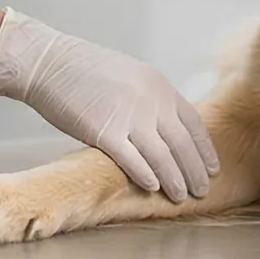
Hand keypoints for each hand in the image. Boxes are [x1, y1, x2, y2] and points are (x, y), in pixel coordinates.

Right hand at [0, 9, 217, 200]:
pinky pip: (133, 161)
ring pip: (163, 157)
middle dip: (195, 171)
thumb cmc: (83, 70)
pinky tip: (153, 187)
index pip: (193, 123)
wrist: (48, 62)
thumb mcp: (129, 75)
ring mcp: (128, 116)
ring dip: (175, 180)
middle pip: (183, 145)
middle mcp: (150, 100)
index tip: (211, 168)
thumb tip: (165, 128)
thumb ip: (150, 98)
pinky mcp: (104, 132)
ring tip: (180, 196)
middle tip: (202, 191)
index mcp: (158, 85)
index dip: (204, 150)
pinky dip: (146, 176)